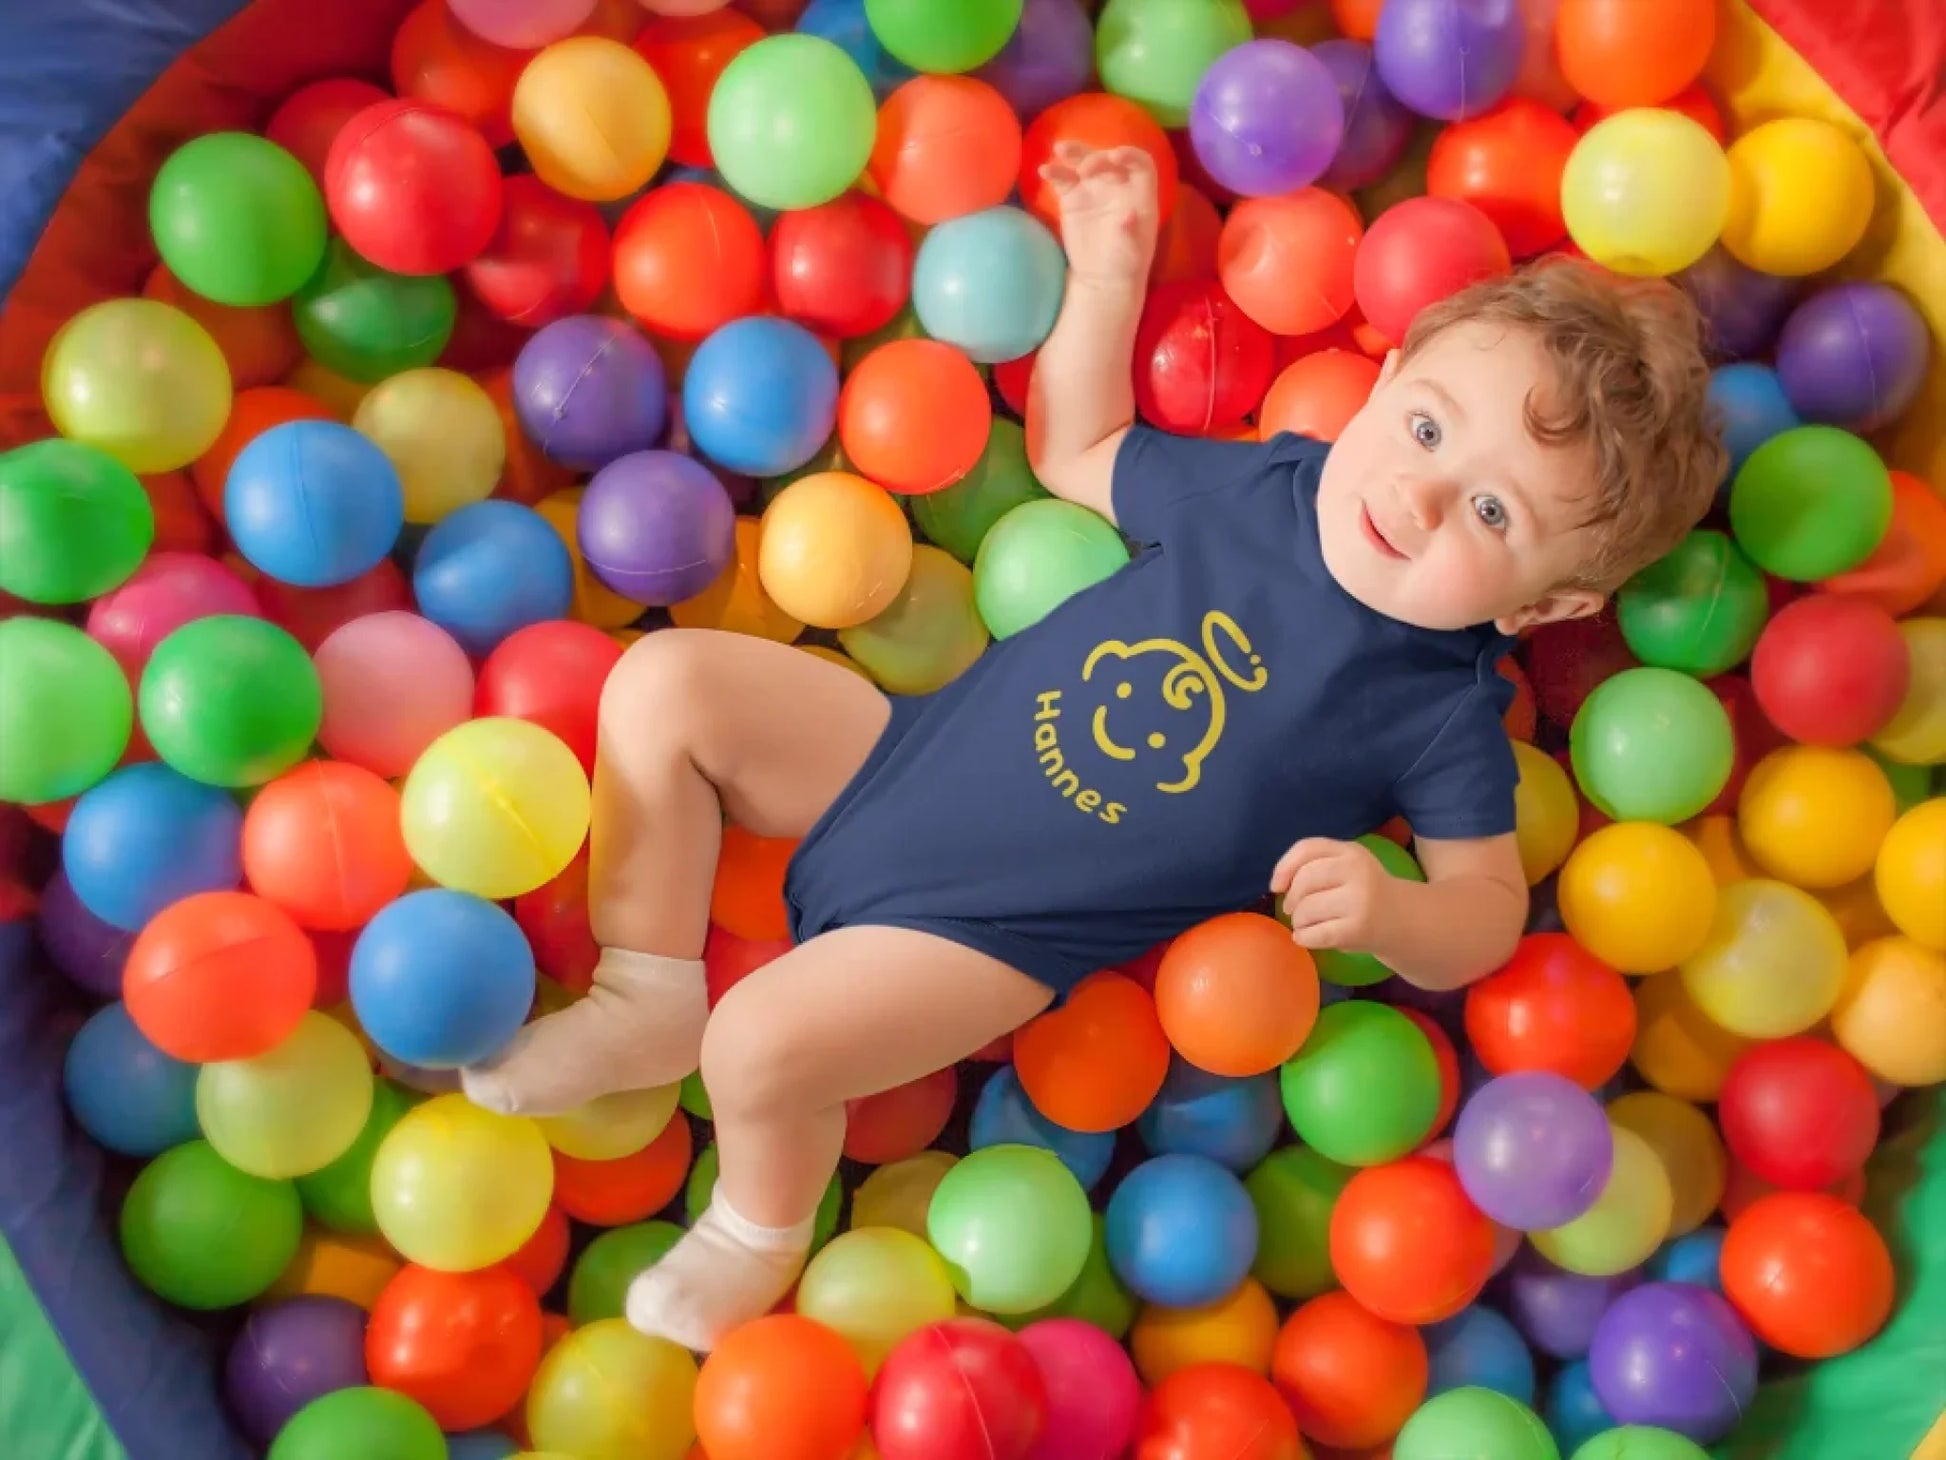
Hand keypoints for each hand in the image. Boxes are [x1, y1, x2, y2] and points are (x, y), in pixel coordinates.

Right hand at [1038, 142, 1159, 286]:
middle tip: (1084, 169)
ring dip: (1073, 153)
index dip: (1131, 155)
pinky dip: (1054, 172)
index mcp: (1139, 194)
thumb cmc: (1125, 264)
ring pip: (1084, 162)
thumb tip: (1129, 215)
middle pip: (1108, 159)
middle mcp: (1117, 185)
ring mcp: (1094, 188)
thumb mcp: (1133, 253)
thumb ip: (1131, 234)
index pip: (1141, 164)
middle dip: (1097, 158)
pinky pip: (1063, 179)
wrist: (1100, 277)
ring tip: (1059, 150)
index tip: (1116, 156)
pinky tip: (1044, 171)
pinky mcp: (1073, 197)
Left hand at [1271, 838, 1395, 951]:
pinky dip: (1303, 938)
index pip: (1307, 849)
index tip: (1276, 887)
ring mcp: (1359, 901)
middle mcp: (1357, 872)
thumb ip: (1314, 864)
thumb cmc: (1363, 891)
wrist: (1401, 919)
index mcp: (1351, 852)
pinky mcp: (1357, 929)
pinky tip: (1306, 937)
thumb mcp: (1346, 865)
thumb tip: (1278, 885)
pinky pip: (1315, 934)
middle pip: (1304, 881)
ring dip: (1298, 921)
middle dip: (1292, 899)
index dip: (1284, 867)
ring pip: (1307, 909)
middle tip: (1294, 911)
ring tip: (1305, 925)